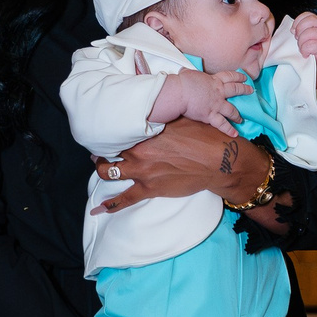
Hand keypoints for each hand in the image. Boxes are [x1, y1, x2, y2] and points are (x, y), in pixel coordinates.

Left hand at [95, 123, 268, 213]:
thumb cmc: (202, 136)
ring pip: (109, 172)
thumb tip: (155, 107)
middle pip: (108, 150)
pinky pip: (124, 199)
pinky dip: (109, 205)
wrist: (218, 160)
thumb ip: (162, 116)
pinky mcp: (149, 188)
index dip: (112, 130)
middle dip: (102, 150)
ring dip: (103, 170)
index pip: (118, 129)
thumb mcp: (180, 118)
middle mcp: (137, 150)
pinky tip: (98, 209)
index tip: (109, 130)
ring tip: (101, 168)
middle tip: (101, 151)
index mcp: (144, 131)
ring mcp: (141, 171)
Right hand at [147, 67, 249, 137]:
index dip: (238, 77)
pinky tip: (235, 134)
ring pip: (232, 110)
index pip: (229, 76)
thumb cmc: (182, 82)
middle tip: (251, 91)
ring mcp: (216, 105)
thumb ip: (191, 73)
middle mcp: (219, 92)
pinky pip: (222, 124)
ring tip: (242, 119)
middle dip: (244, 90)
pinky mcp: (211, 116)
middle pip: (235, 90)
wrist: (179, 93)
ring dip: (238, 115)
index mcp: (214, 80)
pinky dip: (229, 130)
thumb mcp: (189, 73)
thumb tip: (185, 72)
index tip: (244, 77)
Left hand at [290, 11, 316, 91]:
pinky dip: (305, 50)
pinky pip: (311, 45)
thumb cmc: (311, 50)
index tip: (294, 31)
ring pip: (309, 33)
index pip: (307, 15)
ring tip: (302, 48)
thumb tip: (292, 29)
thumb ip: (300, 28)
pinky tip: (306, 53)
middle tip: (298, 39)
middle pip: (309, 21)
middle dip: (300, 30)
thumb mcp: (305, 35)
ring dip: (302, 42)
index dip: (298, 22)